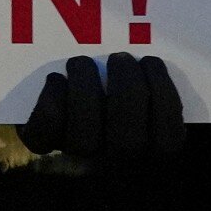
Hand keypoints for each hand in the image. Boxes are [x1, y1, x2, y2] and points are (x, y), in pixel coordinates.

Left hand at [20, 51, 182, 163]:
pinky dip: (49, 103)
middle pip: (128, 142)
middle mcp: (114, 160)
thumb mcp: (141, 92)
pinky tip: (56, 78)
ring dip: (85, 92)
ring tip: (83, 62)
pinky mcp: (42, 142)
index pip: (168, 142)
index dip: (164, 100)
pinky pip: (44, 134)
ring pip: (85, 140)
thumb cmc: (113, 93)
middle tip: (120, 57)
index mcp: (149, 148)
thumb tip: (165, 50)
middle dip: (127, 90)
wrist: (62, 117)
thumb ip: (152, 82)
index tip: (151, 60)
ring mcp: (77, 156)